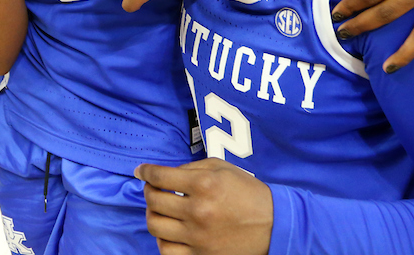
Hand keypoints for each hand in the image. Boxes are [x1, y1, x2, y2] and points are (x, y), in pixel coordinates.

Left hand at [136, 159, 271, 254]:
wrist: (273, 224)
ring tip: (158, 210)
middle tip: (152, 189)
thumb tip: (165, 173)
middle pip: (154, 201)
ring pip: (155, 225)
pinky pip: (167, 251)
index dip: (145, 172)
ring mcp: (198, 236)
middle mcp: (198, 209)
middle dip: (148, 191)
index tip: (141, 171)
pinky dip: (161, 241)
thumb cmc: (248, 192)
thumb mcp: (222, 168)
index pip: (160, 176)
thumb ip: (191, 167)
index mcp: (203, 183)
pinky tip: (167, 232)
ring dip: (152, 214)